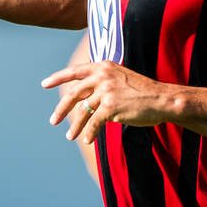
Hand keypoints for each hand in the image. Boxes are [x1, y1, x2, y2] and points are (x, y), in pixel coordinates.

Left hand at [42, 61, 176, 143]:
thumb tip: (86, 99)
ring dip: (75, 126)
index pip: (75, 71)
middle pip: (74, 94)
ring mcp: (105, 91)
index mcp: (103, 67)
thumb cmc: (145, 92)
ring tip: (69, 136)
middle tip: (53, 120)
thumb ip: (104, 83)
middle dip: (61, 109)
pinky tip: (88, 140)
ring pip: (83, 111)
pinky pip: (94, 123)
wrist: (162, 99)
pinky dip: (90, 133)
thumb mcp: (122, 79)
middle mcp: (102, 77)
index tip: (44, 84)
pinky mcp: (110, 107)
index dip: (58, 78)